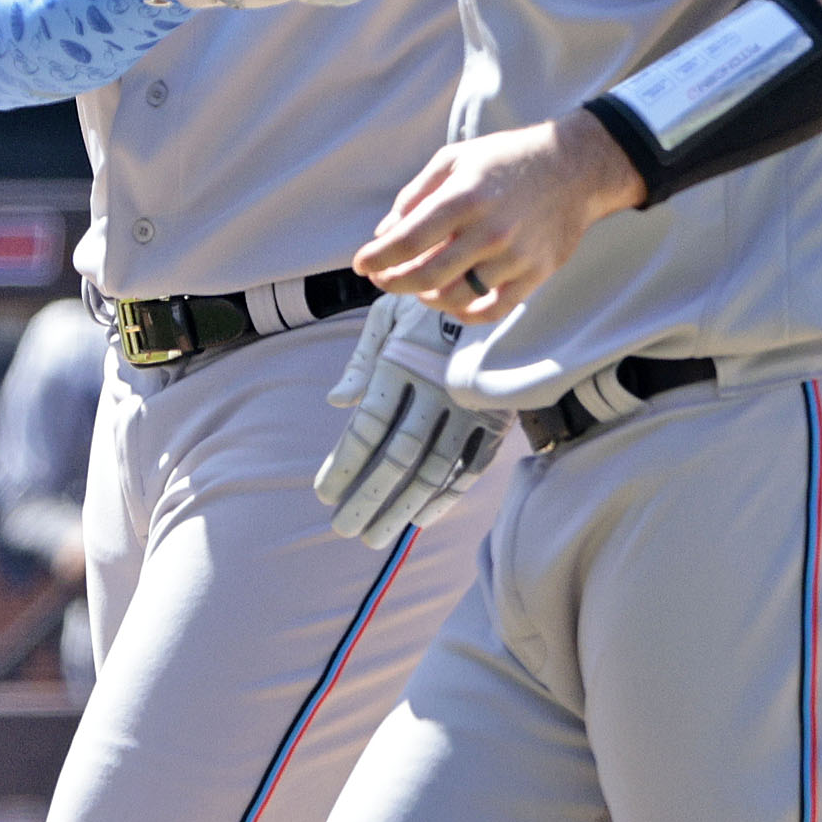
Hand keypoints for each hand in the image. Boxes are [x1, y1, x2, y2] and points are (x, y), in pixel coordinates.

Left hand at [314, 295, 504, 545]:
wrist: (493, 286)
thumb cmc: (429, 304)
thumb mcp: (388, 314)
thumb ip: (361, 361)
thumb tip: (336, 402)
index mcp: (400, 363)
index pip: (367, 427)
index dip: (344, 465)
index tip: (324, 494)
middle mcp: (433, 388)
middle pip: (395, 456)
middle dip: (367, 497)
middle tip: (343, 528)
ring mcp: (468, 406)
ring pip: (432, 468)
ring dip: (402, 506)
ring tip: (375, 534)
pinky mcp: (497, 417)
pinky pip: (471, 466)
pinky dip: (447, 495)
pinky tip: (421, 517)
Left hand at [354, 115, 646, 323]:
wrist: (574, 167)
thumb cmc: (507, 159)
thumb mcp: (454, 159)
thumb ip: (415, 195)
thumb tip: (385, 232)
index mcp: (465, 197)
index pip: (408, 240)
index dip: (377, 258)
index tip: (362, 264)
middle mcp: (490, 231)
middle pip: (427, 276)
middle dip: (394, 282)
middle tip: (382, 278)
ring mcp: (515, 256)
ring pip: (456, 297)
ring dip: (426, 298)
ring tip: (417, 287)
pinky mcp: (535, 274)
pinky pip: (493, 310)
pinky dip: (465, 314)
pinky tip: (451, 303)